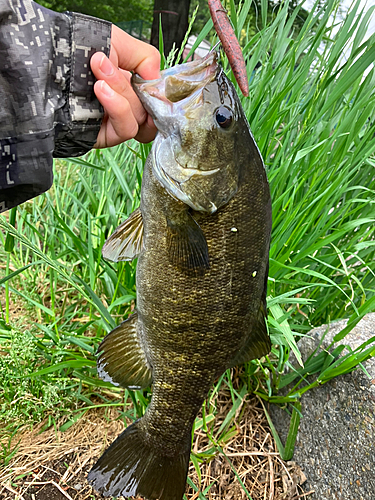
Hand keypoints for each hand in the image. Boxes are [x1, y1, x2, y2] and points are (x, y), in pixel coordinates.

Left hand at [90, 25, 160, 147]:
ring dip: (122, 94)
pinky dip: (118, 108)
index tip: (153, 81)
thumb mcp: (119, 42)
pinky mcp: (105, 136)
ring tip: (99, 73)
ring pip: (139, 119)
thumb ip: (147, 58)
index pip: (159, 101)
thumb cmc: (79, 48)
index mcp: (133, 88)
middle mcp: (127, 107)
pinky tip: (100, 89)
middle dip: (132, 86)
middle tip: (108, 65)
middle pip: (150, 110)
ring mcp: (116, 123)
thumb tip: (157, 81)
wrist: (48, 59)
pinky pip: (125, 129)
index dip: (161, 94)